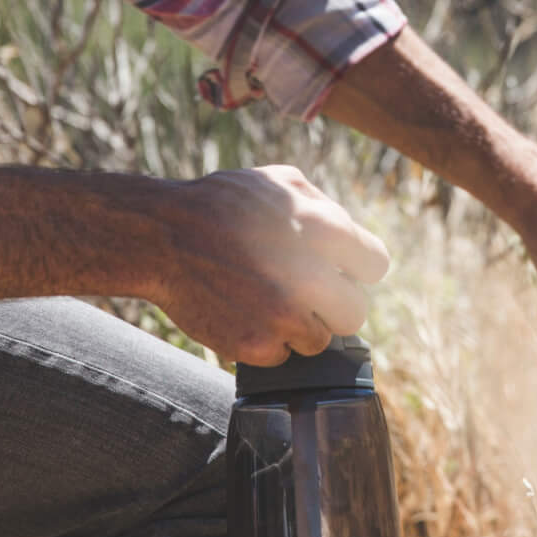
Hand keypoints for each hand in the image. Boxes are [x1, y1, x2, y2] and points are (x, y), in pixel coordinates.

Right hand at [145, 165, 390, 365]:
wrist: (161, 237)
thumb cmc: (222, 204)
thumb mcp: (280, 181)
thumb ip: (325, 208)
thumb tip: (351, 240)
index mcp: (323, 229)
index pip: (376, 265)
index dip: (355, 268)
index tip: (338, 269)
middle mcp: (310, 275)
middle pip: (355, 313)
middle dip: (333, 305)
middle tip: (306, 293)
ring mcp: (284, 315)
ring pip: (319, 340)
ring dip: (299, 326)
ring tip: (266, 299)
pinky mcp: (257, 345)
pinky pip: (281, 355)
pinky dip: (265, 340)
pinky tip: (243, 312)